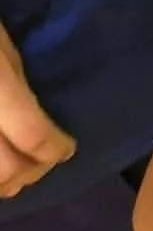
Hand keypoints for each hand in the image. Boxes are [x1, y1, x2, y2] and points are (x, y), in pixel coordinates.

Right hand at [0, 23, 75, 196]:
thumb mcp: (1, 47)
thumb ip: (17, 88)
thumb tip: (35, 124)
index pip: (33, 136)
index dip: (55, 149)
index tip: (66, 149)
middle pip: (5, 170)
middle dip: (31, 173)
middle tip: (42, 163)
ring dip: (2, 183)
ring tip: (13, 171)